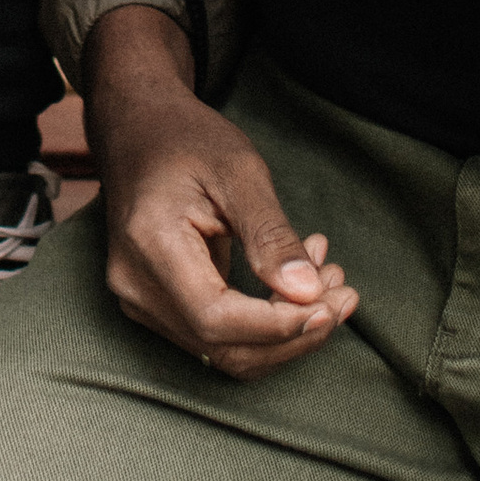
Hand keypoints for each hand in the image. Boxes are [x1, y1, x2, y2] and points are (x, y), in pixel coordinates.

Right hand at [84, 6, 354, 377]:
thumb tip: (308, 294)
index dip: (278, 325)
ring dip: (285, 330)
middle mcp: (135, 285)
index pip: (215, 318)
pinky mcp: (156, 304)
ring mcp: (141, 300)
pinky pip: (216, 335)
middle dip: (293, 333)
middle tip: (343, 292)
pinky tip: (296, 284)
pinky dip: (265, 321)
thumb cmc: (185, 139)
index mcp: (149, 245)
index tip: (331, 301)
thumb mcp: (239, 171)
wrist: (138, 129)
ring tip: (328, 282)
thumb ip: (271, 235)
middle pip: (223, 348)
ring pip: (224, 351)